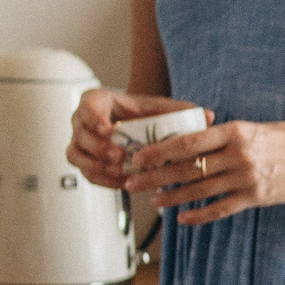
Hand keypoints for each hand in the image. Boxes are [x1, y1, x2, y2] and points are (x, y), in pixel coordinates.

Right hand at [66, 90, 205, 190]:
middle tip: (120, 157)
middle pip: (81, 133)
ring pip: (76, 154)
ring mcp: (80, 140)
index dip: (95, 118)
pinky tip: (122, 183)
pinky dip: (102, 180)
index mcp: (99, 100)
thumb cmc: (146, 113)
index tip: (110, 130)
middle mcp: (83, 120)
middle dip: (99, 147)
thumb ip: (182, 110)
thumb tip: (209, 116)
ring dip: (97, 166)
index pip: (88, 105)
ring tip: (121, 173)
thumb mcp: (162, 108)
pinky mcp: (83, 159)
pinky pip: (84, 171)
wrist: (137, 124)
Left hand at [125, 119, 284, 227]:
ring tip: (154, 200)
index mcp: (234, 132)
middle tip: (133, 182)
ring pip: (199, 190)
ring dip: (172, 197)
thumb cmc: (284, 138)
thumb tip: (187, 141)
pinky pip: (221, 208)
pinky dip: (200, 215)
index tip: (137, 156)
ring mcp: (247, 178)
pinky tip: (184, 218)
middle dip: (155, 177)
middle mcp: (238, 155)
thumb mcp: (252, 127)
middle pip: (187, 168)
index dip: (158, 151)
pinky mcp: (255, 197)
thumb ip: (222, 135)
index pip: (187, 142)